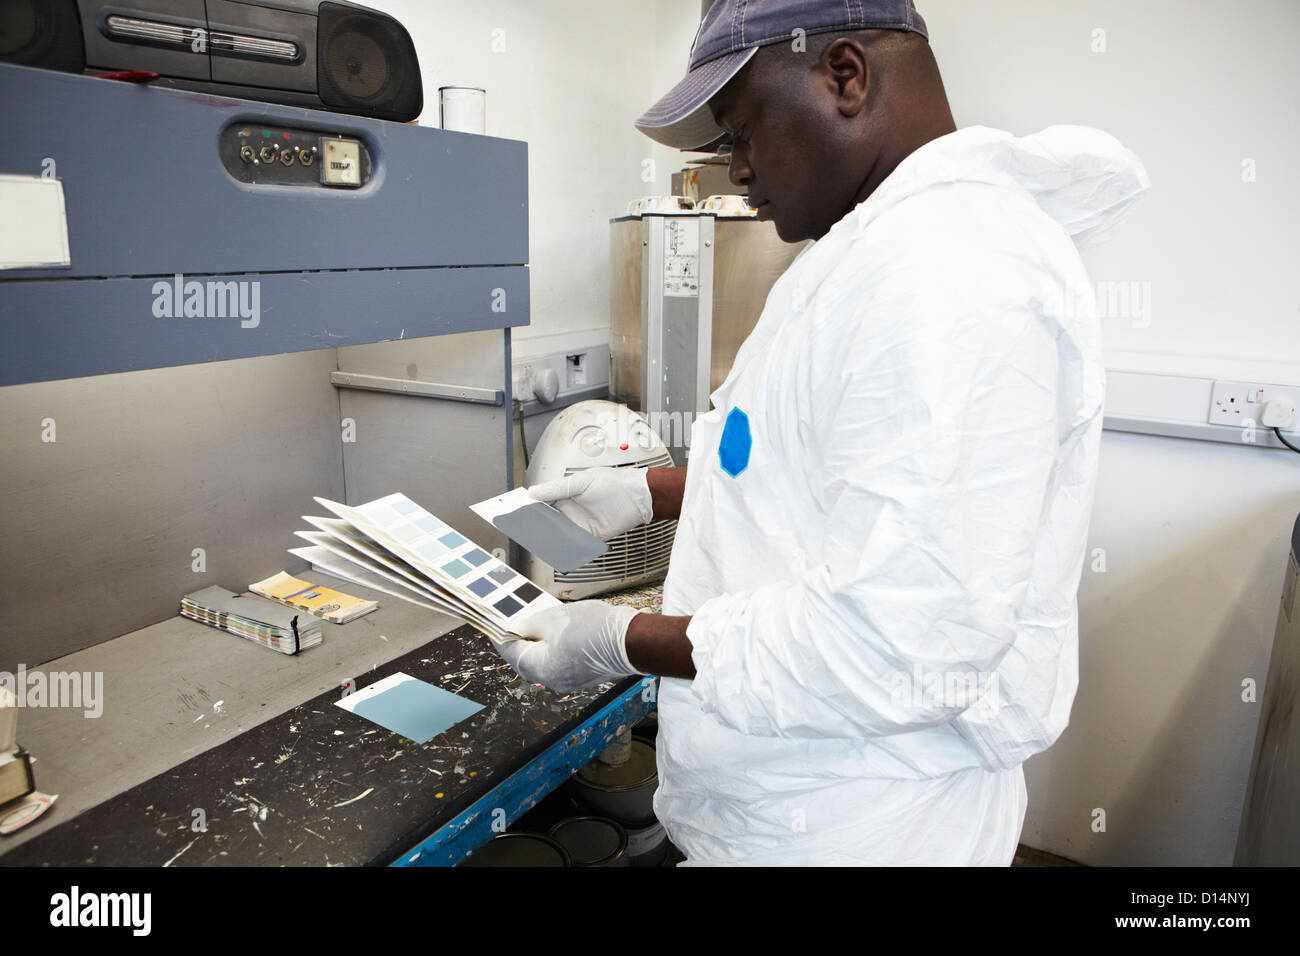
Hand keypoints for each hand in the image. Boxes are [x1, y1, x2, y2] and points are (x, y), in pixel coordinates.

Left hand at [497, 601, 644, 693]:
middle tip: (513, 621)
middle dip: (520, 640)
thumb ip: (531, 624)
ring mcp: (569, 680)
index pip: (511, 652)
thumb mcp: (554, 619)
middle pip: (527, 659)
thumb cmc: (595, 630)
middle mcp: (553, 680)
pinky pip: (560, 660)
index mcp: (541, 669)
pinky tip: (555, 630)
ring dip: (538, 642)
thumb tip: (520, 627)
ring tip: (534, 621)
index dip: (501, 636)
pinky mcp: (582, 674)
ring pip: (544, 660)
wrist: (631, 642)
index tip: (494, 625)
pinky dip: (553, 647)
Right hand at [528, 467, 652, 540]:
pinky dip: (565, 547)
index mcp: (566, 494)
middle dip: (535, 525)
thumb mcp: (580, 482)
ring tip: (533, 540)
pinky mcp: (591, 537)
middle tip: (520, 529)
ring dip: (547, 537)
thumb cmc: (612, 483)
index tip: (516, 511)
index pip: (542, 503)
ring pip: (558, 534)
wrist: (637, 496)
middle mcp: (571, 510)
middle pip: (547, 520)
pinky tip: (555, 549)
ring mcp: (580, 524)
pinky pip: (574, 544)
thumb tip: (532, 493)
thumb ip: (556, 489)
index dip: (529, 507)